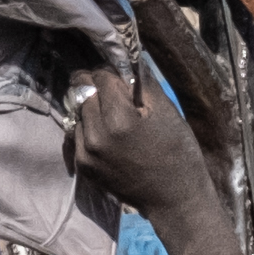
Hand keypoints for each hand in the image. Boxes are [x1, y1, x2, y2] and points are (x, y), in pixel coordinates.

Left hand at [57, 33, 222, 243]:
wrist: (174, 200)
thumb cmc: (177, 152)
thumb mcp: (166, 111)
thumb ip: (141, 81)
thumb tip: (125, 54)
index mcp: (118, 119)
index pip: (101, 75)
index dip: (113, 71)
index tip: (124, 77)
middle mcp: (95, 135)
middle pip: (83, 89)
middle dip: (98, 86)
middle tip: (116, 93)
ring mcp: (85, 152)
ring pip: (77, 110)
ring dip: (91, 106)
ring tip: (113, 116)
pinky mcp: (82, 166)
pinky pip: (76, 133)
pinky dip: (89, 127)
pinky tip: (108, 135)